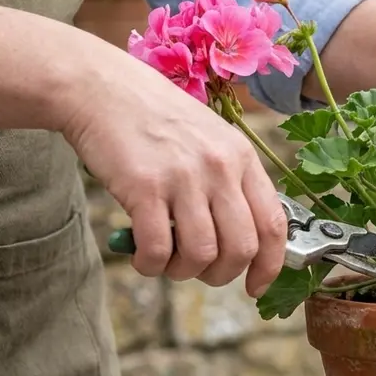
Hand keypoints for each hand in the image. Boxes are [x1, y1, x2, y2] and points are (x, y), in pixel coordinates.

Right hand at [63, 56, 287, 296]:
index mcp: (243, 158)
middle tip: (202, 273)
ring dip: (184, 272)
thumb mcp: (213, 140)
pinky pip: (158, 249)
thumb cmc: (157, 119)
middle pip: (242, 248)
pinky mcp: (144, 188)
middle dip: (223, 274)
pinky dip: (152, 265)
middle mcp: (220, 168)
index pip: (274, 225)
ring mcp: (184, 178)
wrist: (102, 89)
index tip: (256, 287)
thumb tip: (244, 238)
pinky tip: (143, 257)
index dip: (270, 265)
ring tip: (168, 262)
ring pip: (202, 254)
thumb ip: (232, 182)